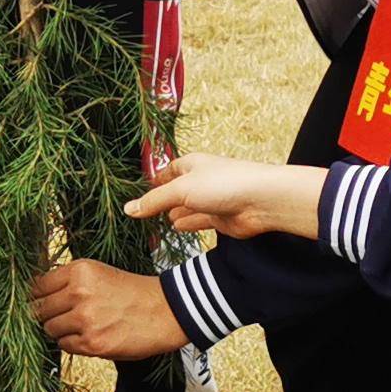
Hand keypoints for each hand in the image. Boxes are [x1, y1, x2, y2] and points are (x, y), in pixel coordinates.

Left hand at [29, 257, 187, 361]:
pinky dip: (73, 343)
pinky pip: (65, 345)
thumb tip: (34, 294)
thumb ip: (68, 281)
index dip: (36, 296)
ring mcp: (85, 319)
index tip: (40, 302)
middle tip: (62, 316)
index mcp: (79, 271)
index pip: (37, 286)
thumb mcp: (99, 274)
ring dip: (60, 330)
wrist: (167, 311)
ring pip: (49, 329)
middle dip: (46, 315)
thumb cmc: (131, 292)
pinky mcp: (92, 343)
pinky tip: (91, 335)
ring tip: (81, 326)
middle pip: (38, 309)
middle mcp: (79, 293)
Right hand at [129, 154, 325, 241]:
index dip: (152, 182)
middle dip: (160, 200)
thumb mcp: (181, 190)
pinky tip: (175, 227)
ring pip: (185, 208)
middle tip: (141, 210)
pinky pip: (197, 221)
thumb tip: (128, 209)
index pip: (165, 172)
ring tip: (155, 221)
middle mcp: (200, 181)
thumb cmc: (225, 184)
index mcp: (191, 164)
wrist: (262, 201)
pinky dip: (186, 224)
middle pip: (174, 191)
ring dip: (173, 214)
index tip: (135, 193)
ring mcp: (210, 200)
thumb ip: (154, 201)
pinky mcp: (220, 218)